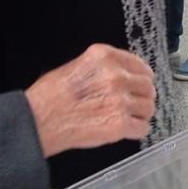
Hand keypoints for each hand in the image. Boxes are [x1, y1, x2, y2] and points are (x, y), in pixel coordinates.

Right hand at [25, 44, 155, 157]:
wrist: (39, 120)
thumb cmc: (50, 96)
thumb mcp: (75, 66)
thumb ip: (102, 68)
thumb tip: (120, 75)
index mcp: (104, 57)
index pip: (139, 65)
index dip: (141, 77)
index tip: (140, 83)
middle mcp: (116, 76)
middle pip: (148, 87)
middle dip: (142, 97)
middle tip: (132, 104)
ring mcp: (120, 101)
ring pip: (148, 108)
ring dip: (140, 114)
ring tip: (126, 118)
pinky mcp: (120, 124)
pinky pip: (143, 128)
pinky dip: (136, 131)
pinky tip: (125, 130)